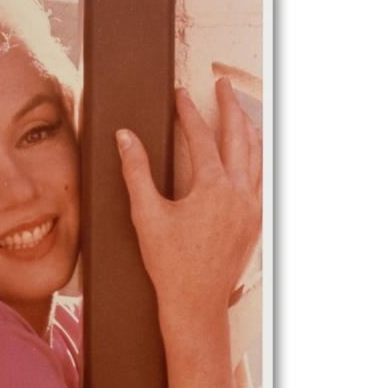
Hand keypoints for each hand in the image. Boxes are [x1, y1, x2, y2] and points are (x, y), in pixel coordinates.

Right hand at [115, 78, 261, 319]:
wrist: (195, 302)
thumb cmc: (169, 263)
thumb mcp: (146, 215)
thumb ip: (136, 171)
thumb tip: (125, 138)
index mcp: (213, 187)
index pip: (201, 137)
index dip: (188, 112)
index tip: (180, 94)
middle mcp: (239, 192)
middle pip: (239, 136)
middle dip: (230, 106)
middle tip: (222, 85)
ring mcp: (252, 207)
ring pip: (258, 156)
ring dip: (248, 129)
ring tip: (240, 112)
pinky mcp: (256, 221)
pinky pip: (262, 179)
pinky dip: (257, 159)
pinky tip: (251, 157)